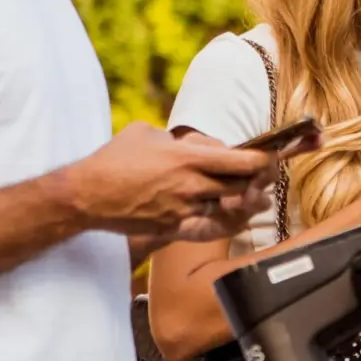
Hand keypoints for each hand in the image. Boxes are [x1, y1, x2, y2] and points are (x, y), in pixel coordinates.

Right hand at [64, 123, 273, 240]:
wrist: (87, 195)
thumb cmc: (114, 159)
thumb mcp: (147, 133)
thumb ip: (179, 140)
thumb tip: (198, 145)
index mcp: (189, 158)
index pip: (242, 161)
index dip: (264, 161)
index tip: (272, 157)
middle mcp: (192, 186)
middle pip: (242, 187)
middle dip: (255, 182)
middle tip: (264, 177)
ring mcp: (184, 210)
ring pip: (225, 207)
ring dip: (235, 201)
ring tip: (243, 193)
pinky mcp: (174, 228)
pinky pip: (206, 225)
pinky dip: (215, 217)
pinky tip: (218, 210)